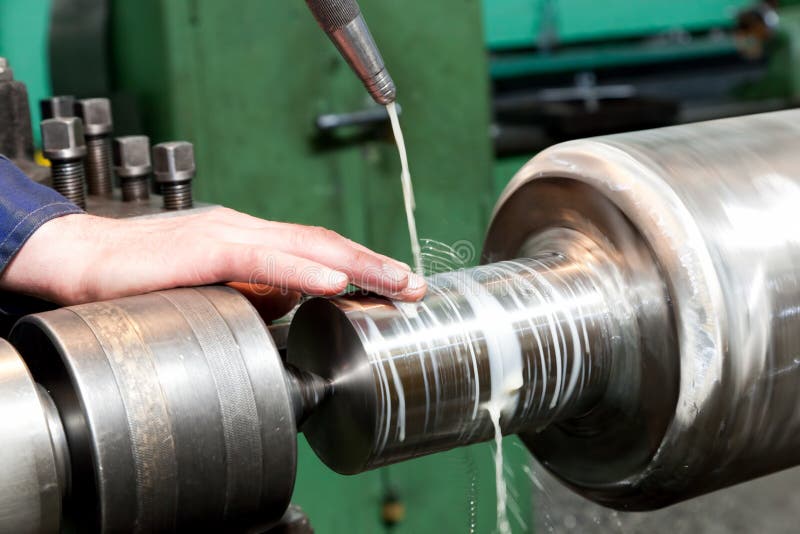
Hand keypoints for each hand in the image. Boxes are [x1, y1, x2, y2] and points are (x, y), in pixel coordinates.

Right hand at [0, 207, 425, 306]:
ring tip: (397, 282)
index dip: (363, 266)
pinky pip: (263, 259)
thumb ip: (255, 293)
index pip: (318, 250)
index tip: (397, 286)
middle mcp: (248, 231)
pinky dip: (304, 271)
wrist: (82, 259)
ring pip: (306, 246)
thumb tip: (294, 306)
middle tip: (417, 285)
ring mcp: (229, 234)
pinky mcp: (205, 249)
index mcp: (252, 240)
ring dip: (357, 265)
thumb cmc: (144, 276)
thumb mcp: (213, 287)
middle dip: (376, 264)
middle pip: (325, 244)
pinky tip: (335, 282)